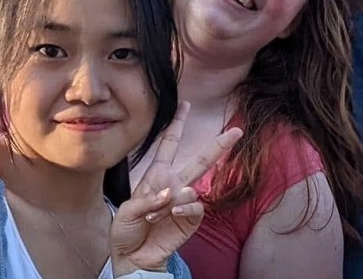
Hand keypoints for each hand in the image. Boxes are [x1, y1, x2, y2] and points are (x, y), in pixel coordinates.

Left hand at [111, 101, 242, 275]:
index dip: (176, 125)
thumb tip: (172, 192)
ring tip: (157, 213)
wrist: (132, 258)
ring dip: (174, 197)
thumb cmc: (125, 232)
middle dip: (218, 146)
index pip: (168, 145)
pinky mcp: (190, 220)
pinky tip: (172, 213)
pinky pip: (195, 207)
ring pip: (194, 187)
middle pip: (200, 161)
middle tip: (236, 131)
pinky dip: (184, 208)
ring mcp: (183, 203)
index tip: (184, 104)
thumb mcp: (126, 211)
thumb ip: (148, 199)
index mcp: (156, 176)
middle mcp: (173, 185)